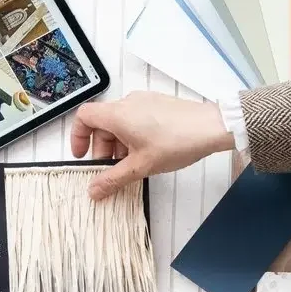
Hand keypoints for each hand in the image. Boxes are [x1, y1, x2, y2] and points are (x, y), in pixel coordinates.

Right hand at [67, 93, 234, 199]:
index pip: (84, 117)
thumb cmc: (178, 141)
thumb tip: (94, 190)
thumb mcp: (140, 166)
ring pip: (119, 123)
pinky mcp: (157, 105)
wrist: (212, 127)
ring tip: (131, 165)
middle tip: (110, 170)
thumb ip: (113, 179)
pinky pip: (134, 119)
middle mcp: (128, 103)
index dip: (78, 137)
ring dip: (118, 145)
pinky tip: (146, 154)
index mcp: (118, 114)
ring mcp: (144, 101)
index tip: (82, 156)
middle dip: (102, 149)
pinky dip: (132, 136)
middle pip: (102, 123)